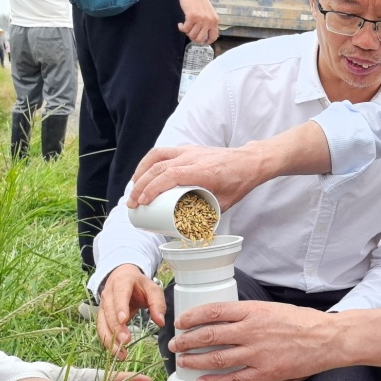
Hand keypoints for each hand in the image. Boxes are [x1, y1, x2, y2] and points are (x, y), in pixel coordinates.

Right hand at [98, 264, 166, 359]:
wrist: (122, 277)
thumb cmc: (139, 285)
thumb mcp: (152, 289)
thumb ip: (158, 303)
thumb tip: (160, 321)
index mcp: (122, 282)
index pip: (120, 294)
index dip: (120, 307)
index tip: (124, 319)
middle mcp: (108, 293)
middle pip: (109, 311)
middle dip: (116, 328)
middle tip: (125, 341)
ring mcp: (102, 304)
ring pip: (102, 322)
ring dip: (109, 338)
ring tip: (120, 352)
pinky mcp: (100, 315)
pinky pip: (101, 329)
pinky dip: (106, 341)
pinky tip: (114, 351)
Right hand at [127, 145, 259, 210]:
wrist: (249, 161)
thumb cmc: (239, 182)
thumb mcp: (224, 204)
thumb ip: (207, 216)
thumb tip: (190, 231)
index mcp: (203, 171)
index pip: (170, 176)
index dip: (152, 189)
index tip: (142, 202)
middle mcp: (194, 158)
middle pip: (159, 167)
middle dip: (140, 185)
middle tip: (132, 203)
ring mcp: (189, 151)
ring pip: (157, 156)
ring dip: (140, 172)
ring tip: (133, 189)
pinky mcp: (187, 149)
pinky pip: (163, 152)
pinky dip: (148, 162)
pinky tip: (142, 173)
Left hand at [168, 301, 338, 380]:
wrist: (327, 338)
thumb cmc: (303, 323)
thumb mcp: (271, 308)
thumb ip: (248, 314)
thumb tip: (224, 320)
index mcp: (253, 311)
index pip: (213, 311)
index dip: (192, 317)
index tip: (181, 321)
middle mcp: (251, 331)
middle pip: (209, 335)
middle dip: (187, 340)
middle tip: (176, 344)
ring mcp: (256, 353)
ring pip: (216, 358)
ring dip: (195, 360)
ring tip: (184, 362)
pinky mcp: (264, 372)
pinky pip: (232, 378)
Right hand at [178, 0, 218, 44]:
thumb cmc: (199, 1)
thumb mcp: (208, 13)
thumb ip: (208, 22)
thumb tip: (203, 35)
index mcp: (214, 21)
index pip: (213, 36)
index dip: (207, 41)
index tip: (202, 40)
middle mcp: (209, 21)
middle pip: (200, 39)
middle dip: (193, 38)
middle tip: (190, 33)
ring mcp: (200, 19)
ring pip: (192, 35)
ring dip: (186, 32)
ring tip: (185, 26)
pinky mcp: (191, 16)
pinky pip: (185, 29)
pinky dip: (181, 28)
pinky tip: (180, 24)